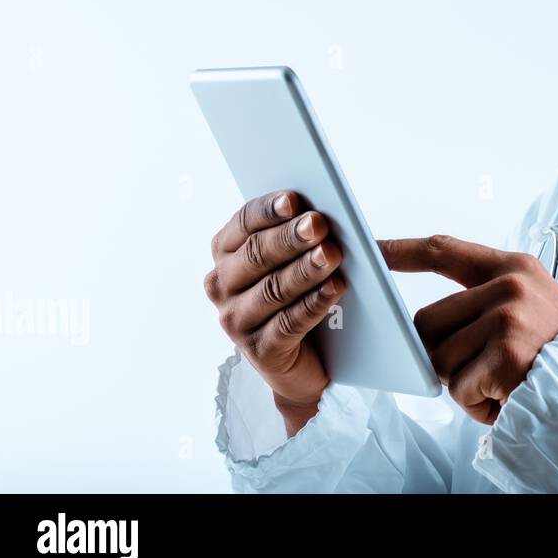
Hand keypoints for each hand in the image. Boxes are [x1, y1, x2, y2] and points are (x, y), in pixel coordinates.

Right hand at [205, 190, 346, 430]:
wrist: (308, 358)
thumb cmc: (301, 294)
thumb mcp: (296, 260)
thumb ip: (301, 235)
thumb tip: (322, 214)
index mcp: (227, 254)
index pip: (244, 224)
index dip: (268, 211)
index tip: (293, 199)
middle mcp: (223, 286)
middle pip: (256, 255)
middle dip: (290, 238)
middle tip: (319, 224)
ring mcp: (237, 321)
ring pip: (273, 290)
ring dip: (305, 270)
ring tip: (332, 255)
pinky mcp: (260, 351)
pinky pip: (288, 324)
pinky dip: (314, 304)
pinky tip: (335, 289)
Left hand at [377, 235, 557, 424]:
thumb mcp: (532, 305)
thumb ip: (482, 302)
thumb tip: (421, 329)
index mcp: (513, 267)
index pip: (443, 250)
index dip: (402, 250)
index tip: (370, 249)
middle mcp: (509, 285)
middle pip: (426, 322)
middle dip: (441, 354)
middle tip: (482, 367)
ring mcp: (508, 319)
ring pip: (439, 361)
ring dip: (465, 384)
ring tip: (505, 382)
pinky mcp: (507, 356)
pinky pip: (460, 389)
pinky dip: (479, 405)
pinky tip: (509, 396)